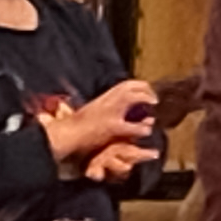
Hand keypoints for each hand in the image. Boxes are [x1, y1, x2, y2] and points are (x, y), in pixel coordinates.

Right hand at [43, 79, 159, 168]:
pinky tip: (145, 131)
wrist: (66, 135)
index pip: (124, 85)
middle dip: (145, 90)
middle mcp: (106, 101)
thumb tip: (118, 112)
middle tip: (155, 100)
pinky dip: (140, 128)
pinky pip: (131, 125)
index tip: (148, 91)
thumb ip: (106, 110)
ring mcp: (109, 112)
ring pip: (132, 98)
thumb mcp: (93, 113)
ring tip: (152, 116)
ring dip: (144, 103)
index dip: (139, 86)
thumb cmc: (77, 128)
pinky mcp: (111, 126)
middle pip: (129, 86)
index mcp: (103, 98)